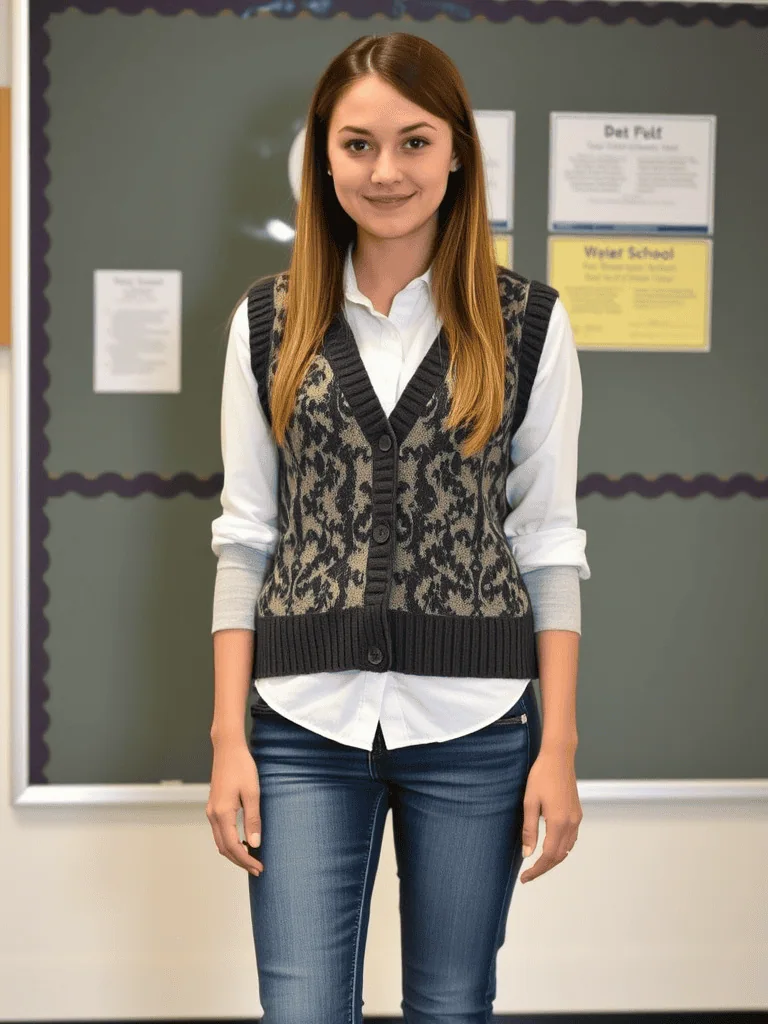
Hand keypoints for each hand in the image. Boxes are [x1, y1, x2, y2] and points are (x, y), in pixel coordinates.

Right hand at [206, 738, 264, 876]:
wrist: (227, 749)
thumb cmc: (242, 767)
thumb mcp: (252, 793)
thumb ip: (253, 819)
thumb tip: (255, 844)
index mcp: (222, 813)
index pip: (233, 846)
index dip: (246, 860)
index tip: (259, 867)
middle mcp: (213, 815)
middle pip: (224, 848)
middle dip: (240, 861)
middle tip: (257, 868)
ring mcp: (211, 810)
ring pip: (220, 841)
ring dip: (234, 852)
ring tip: (251, 857)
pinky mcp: (214, 806)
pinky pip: (219, 831)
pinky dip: (230, 841)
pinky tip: (243, 839)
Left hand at [519, 745, 581, 883]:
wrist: (559, 757)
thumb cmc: (541, 776)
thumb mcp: (530, 802)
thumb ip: (529, 830)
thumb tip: (527, 854)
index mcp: (558, 823)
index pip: (548, 856)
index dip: (536, 870)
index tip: (524, 878)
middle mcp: (571, 824)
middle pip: (559, 856)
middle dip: (544, 868)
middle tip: (528, 875)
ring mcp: (576, 818)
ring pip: (567, 849)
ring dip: (553, 860)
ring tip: (537, 864)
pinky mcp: (577, 813)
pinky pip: (571, 839)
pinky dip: (561, 848)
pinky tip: (550, 847)